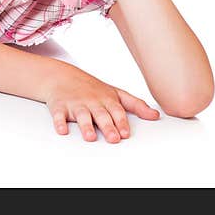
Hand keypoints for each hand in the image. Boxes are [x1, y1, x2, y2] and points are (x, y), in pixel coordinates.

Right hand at [44, 67, 159, 142]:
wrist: (61, 76)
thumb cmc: (91, 88)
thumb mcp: (115, 93)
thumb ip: (136, 105)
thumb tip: (156, 115)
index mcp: (106, 99)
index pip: (116, 111)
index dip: (121, 122)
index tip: (125, 133)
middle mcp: (91, 102)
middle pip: (100, 114)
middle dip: (107, 126)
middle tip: (113, 139)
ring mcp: (75, 104)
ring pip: (81, 115)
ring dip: (85, 126)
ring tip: (90, 137)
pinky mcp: (59, 106)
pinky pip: (58, 114)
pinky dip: (59, 122)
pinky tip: (62, 130)